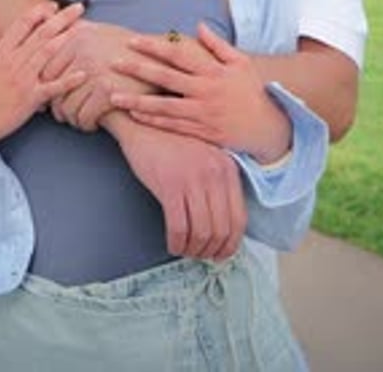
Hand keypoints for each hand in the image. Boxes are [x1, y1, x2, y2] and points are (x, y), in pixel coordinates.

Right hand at [0, 3, 88, 153]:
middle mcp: (14, 62)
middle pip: (41, 35)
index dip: (39, 12)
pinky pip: (52, 88)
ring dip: (66, 39)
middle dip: (61, 19)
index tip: (53, 5)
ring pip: (47, 54)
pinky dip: (68, 81)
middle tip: (79, 7)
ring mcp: (23, 80)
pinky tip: (83, 73)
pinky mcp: (30, 99)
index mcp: (1, 52)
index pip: (22, 25)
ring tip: (82, 29)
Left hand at [46, 20, 154, 130]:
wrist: (162, 58)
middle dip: (57, 107)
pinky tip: (93, 123)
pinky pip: (84, 116)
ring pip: (67, 107)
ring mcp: (95, 71)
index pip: (45, 71)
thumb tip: (43, 17)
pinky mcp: (107, 91)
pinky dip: (86, 123)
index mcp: (76, 37)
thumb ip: (72, 27)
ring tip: (79, 119)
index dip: (47, 89)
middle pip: (54, 90)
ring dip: (72, 118)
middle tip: (64, 114)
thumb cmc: (126, 47)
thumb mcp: (97, 30)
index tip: (53, 99)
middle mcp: (82, 51)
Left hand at [110, 22, 291, 162]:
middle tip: (112, 64)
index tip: (132, 41)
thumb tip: (198, 26)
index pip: (178, 55)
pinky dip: (153, 121)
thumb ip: (217, 45)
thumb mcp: (240, 63)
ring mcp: (203, 113)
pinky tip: (135, 116)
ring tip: (113, 97)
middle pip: (165, 78)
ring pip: (163, 106)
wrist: (269, 127)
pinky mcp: (202, 132)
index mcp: (213, 71)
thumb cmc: (252, 91)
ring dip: (137, 101)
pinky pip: (173, 126)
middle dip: (137, 70)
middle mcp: (205, 91)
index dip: (154, 47)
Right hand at [111, 114, 246, 259]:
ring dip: (193, 250)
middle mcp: (215, 174)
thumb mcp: (206, 158)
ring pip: (201, 232)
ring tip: (185, 250)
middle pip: (221, 229)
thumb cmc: (172, 144)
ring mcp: (193, 179)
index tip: (221, 254)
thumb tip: (223, 226)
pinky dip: (177, 243)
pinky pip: (179, 227)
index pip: (239, 218)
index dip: (231, 244)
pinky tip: (173, 244)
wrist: (143, 125)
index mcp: (227, 169)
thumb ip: (217, 184)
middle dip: (211, 251)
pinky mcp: (170, 186)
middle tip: (200, 256)